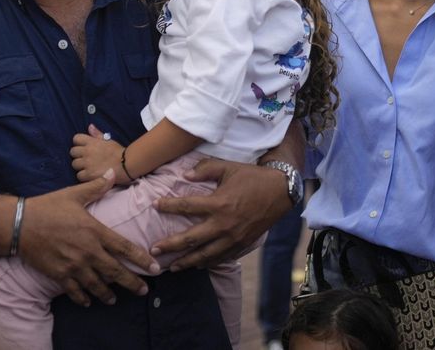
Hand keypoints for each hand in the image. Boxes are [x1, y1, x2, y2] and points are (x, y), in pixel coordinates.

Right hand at [20, 170, 159, 306]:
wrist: (19, 224)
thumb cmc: (47, 207)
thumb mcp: (73, 194)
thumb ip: (96, 187)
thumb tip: (112, 172)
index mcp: (94, 231)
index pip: (124, 248)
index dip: (141, 259)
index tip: (155, 268)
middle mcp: (88, 251)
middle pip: (115, 271)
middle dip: (132, 282)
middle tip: (143, 290)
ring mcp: (74, 266)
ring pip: (97, 285)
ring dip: (108, 294)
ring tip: (115, 299)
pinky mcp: (59, 275)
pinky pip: (75, 291)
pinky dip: (84, 298)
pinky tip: (89, 301)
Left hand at [70, 124, 126, 182]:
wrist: (127, 164)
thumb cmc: (118, 152)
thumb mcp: (108, 140)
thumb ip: (97, 134)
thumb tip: (90, 126)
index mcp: (91, 142)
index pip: (76, 138)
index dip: (78, 143)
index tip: (84, 148)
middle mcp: (87, 151)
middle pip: (72, 152)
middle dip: (78, 156)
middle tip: (85, 159)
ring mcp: (87, 163)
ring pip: (74, 164)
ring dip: (80, 167)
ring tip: (89, 168)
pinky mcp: (89, 174)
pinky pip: (79, 175)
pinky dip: (84, 176)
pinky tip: (91, 176)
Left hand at [152, 158, 290, 270]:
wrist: (280, 191)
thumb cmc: (252, 177)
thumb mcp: (227, 167)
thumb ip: (204, 169)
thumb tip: (184, 175)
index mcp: (218, 203)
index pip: (186, 206)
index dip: (168, 206)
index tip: (155, 205)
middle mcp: (223, 224)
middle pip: (191, 239)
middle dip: (170, 246)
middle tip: (154, 250)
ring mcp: (233, 237)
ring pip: (205, 255)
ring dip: (186, 261)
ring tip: (172, 267)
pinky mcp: (242, 244)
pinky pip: (221, 257)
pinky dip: (207, 262)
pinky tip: (197, 265)